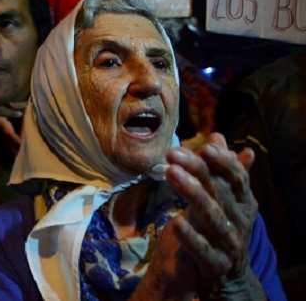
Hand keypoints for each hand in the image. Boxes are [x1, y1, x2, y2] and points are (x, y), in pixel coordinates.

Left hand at [161, 133, 262, 298]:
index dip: (224, 161)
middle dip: (198, 170)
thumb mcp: (224, 199)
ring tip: (170, 173)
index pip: (237, 178)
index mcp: (243, 203)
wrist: (227, 277)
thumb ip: (220, 169)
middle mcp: (240, 221)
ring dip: (192, 193)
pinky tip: (175, 222)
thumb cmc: (221, 229)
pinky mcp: (216, 263)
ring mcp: (229, 243)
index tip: (206, 145)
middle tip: (173, 152)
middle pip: (221, 192)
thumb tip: (217, 137)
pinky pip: (203, 249)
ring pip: (212, 216)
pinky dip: (190, 236)